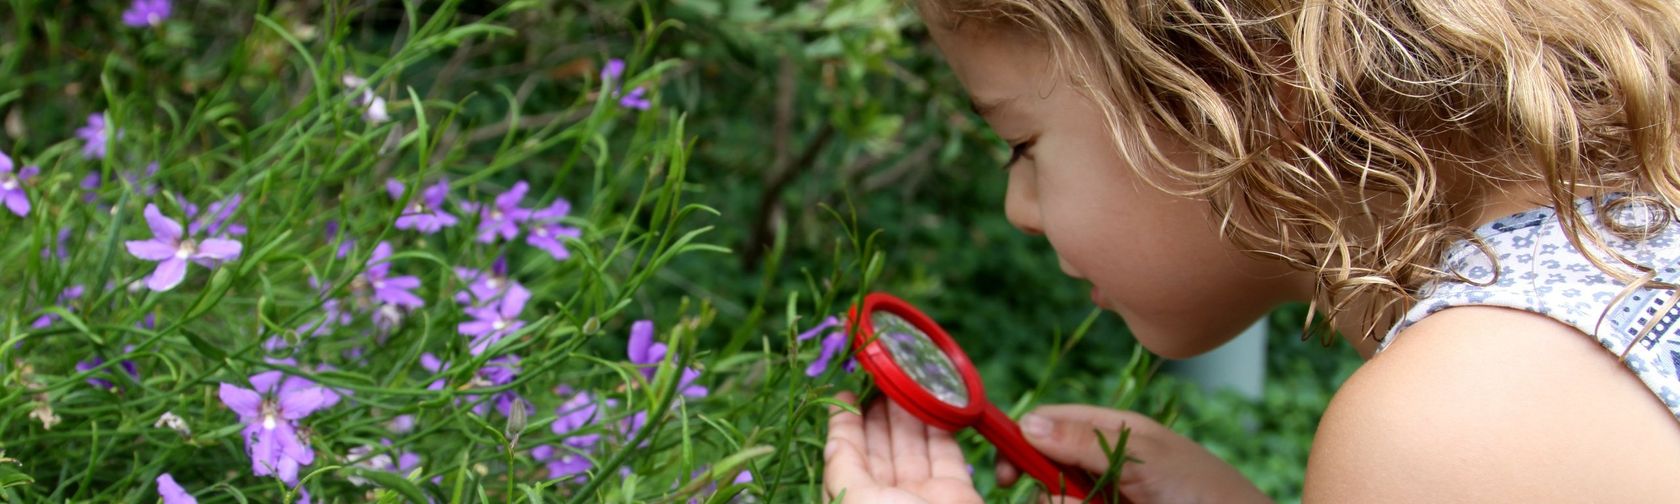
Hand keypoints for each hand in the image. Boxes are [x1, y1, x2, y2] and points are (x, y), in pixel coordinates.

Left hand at [823, 392, 983, 503]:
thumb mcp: (853, 500)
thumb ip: (842, 467)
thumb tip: (835, 439)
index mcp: (855, 502)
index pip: (846, 456)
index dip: (845, 423)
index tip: (846, 392)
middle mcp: (886, 500)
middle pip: (880, 446)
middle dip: (879, 409)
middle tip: (882, 374)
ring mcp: (922, 497)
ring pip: (912, 444)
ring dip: (909, 410)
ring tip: (904, 377)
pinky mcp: (956, 493)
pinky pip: (945, 452)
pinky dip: (941, 425)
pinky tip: (933, 399)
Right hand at [997, 404, 1269, 503]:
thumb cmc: (1205, 490)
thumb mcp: (1143, 459)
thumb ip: (1085, 442)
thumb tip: (1027, 424)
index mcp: (1109, 431)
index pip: (1046, 424)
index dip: (1019, 442)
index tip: (1007, 473)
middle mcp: (1101, 464)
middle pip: (1044, 470)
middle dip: (1046, 489)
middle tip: (1069, 503)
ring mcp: (1105, 494)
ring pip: (1059, 498)